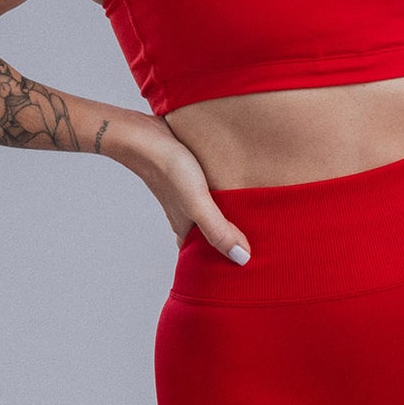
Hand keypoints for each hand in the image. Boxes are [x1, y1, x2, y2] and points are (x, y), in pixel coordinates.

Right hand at [103, 110, 251, 263]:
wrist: (143, 134)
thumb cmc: (168, 169)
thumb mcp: (198, 203)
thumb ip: (219, 230)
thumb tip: (243, 259)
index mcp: (185, 229)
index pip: (205, 256)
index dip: (224, 264)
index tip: (249, 270)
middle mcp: (185, 215)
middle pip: (210, 236)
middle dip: (229, 243)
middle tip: (260, 248)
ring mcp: (187, 196)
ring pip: (210, 214)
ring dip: (228, 219)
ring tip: (256, 223)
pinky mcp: (190, 176)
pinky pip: (209, 194)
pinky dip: (223, 198)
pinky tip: (236, 191)